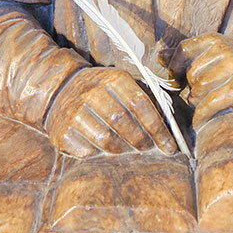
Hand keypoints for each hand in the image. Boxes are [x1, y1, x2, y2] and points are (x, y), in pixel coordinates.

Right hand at [44, 66, 177, 157]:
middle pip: (122, 122)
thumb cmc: (102, 92)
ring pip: (105, 139)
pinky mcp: (61, 132)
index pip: (140, 104)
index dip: (158, 128)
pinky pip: (87, 151)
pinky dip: (99, 154)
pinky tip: (103, 149)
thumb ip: (146, 100)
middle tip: (149, 149)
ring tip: (128, 150)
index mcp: (112, 79)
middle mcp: (90, 92)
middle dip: (141, 141)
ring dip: (122, 149)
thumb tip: (173, 129)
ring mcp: (73, 112)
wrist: (60, 90)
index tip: (170, 146)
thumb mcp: (121, 85)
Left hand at [179, 33, 232, 126]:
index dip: (175, 68)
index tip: (176, 80)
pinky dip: (202, 116)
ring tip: (210, 103)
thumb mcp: (214, 53)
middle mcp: (225, 52)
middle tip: (203, 94)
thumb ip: (187, 55)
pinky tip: (203, 120)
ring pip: (198, 92)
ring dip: (199, 103)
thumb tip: (160, 57)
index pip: (183, 51)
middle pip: (191, 75)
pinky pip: (209, 105)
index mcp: (215, 40)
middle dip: (193, 89)